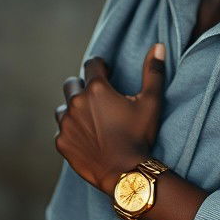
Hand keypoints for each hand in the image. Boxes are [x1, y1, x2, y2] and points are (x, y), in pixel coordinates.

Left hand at [54, 44, 165, 194]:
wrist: (126, 173)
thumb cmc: (139, 135)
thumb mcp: (151, 102)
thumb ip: (153, 71)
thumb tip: (158, 46)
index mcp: (97, 89)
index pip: (92, 64)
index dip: (102, 66)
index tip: (108, 73)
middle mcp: (76, 102)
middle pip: (72, 83)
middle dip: (83, 85)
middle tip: (98, 98)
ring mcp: (66, 123)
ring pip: (63, 106)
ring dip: (73, 108)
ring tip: (90, 118)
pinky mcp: (61, 141)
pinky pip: (61, 129)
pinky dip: (71, 130)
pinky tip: (86, 136)